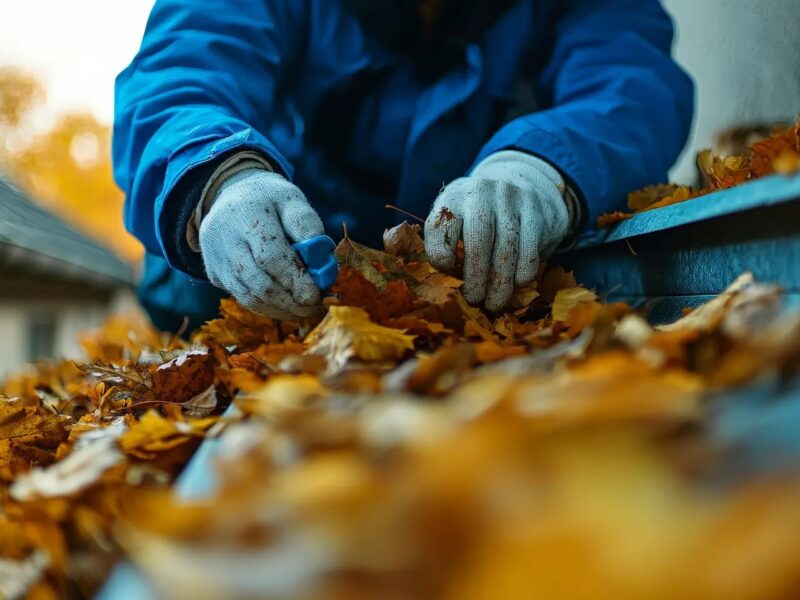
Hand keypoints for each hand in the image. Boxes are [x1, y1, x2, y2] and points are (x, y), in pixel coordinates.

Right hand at [199, 169, 324, 319]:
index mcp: (247, 213)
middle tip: (315, 308)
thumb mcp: (292, 200)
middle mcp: (224, 237)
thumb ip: (308, 226)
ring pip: (248, 296)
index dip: (295, 280)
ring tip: (304, 310)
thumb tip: (321, 262)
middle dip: (290, 302)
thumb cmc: (270, 200)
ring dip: (279, 310)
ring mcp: (215, 257)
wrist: (232, 197)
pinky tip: (286, 306)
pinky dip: (266, 307)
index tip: (316, 295)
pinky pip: (241, 297)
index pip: (270, 256)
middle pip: (258, 282)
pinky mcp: (213, 272)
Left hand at [424, 150, 570, 311]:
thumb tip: (447, 283)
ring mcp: (509, 198)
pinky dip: (524, 268)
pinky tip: (519, 283)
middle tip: (474, 299)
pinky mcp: (534, 208)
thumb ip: (447, 245)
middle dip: (476, 275)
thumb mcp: (456, 219)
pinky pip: (530, 245)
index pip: (441, 225)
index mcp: (453, 198)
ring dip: (501, 281)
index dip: (440, 250)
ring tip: (495, 303)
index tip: (446, 270)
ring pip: (507, 245)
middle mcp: (480, 192)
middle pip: (478, 238)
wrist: (519, 182)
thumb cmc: (478, 215)